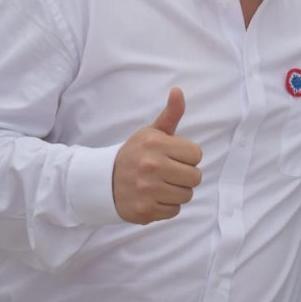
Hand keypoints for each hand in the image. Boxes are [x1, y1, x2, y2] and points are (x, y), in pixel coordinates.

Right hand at [112, 88, 202, 224]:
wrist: (104, 181)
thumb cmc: (135, 154)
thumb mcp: (151, 132)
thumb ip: (171, 114)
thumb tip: (178, 90)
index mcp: (156, 144)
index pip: (196, 154)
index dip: (187, 156)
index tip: (173, 157)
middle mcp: (151, 166)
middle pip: (195, 177)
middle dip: (185, 175)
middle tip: (169, 173)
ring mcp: (147, 190)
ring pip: (187, 195)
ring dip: (177, 192)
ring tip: (161, 185)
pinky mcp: (144, 210)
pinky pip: (174, 211)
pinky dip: (167, 206)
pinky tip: (154, 197)